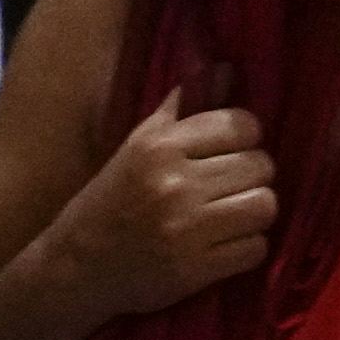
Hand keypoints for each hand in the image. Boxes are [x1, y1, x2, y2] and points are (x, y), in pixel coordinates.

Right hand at [34, 88, 281, 325]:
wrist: (74, 268)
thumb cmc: (108, 202)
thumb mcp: (136, 147)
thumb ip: (181, 110)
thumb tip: (225, 69)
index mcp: (159, 146)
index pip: (242, 126)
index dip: (245, 140)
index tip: (230, 153)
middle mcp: (175, 183)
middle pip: (260, 166)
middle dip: (252, 177)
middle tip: (231, 189)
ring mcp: (186, 229)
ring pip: (265, 206)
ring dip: (254, 212)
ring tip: (233, 216)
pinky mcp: (195, 270)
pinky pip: (256, 249)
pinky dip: (247, 249)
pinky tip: (225, 247)